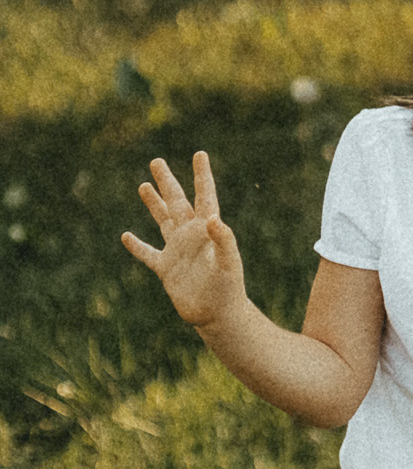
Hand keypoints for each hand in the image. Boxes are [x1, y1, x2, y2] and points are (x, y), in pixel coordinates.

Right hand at [121, 152, 247, 332]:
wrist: (218, 315)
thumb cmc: (229, 288)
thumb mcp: (229, 262)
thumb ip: (225, 240)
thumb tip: (214, 218)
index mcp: (207, 230)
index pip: (204, 196)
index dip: (202, 176)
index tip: (199, 154)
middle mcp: (191, 235)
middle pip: (176, 202)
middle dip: (166, 182)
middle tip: (156, 160)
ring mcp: (177, 251)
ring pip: (162, 220)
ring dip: (153, 203)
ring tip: (143, 184)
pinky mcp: (166, 269)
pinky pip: (148, 253)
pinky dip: (137, 245)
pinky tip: (126, 235)